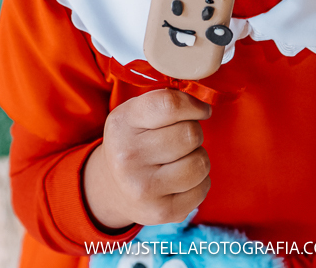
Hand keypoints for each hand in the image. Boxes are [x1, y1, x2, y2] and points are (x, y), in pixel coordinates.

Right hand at [83, 89, 211, 229]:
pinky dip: (199, 181)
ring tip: (181, 159)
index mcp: (122, 124)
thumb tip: (203, 105)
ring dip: (198, 157)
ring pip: (200, 162)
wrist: (111, 187)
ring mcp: (143, 188)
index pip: (170, 105)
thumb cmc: (134, 141)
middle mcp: (128, 157)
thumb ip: (165, 101)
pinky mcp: (161, 213)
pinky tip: (181, 180)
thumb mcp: (135, 113)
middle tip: (181, 139)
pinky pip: (203, 188)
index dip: (194, 105)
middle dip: (194, 132)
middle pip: (191, 134)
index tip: (200, 110)